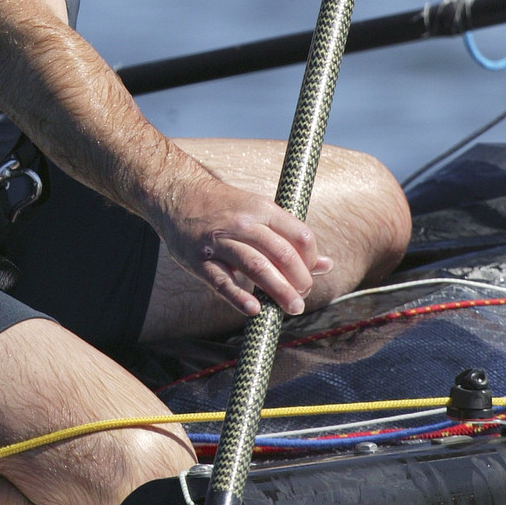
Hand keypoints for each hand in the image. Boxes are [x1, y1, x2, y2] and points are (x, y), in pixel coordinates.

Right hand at [157, 170, 330, 318]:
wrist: (179, 194)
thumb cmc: (226, 208)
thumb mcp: (260, 213)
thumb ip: (291, 238)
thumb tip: (326, 265)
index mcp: (262, 208)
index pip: (299, 236)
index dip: (311, 259)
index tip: (310, 273)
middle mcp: (243, 223)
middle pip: (282, 254)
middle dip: (299, 280)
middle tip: (303, 297)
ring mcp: (220, 241)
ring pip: (256, 267)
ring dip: (279, 290)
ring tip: (294, 307)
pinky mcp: (200, 259)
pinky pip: (222, 281)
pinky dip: (239, 297)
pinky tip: (254, 310)